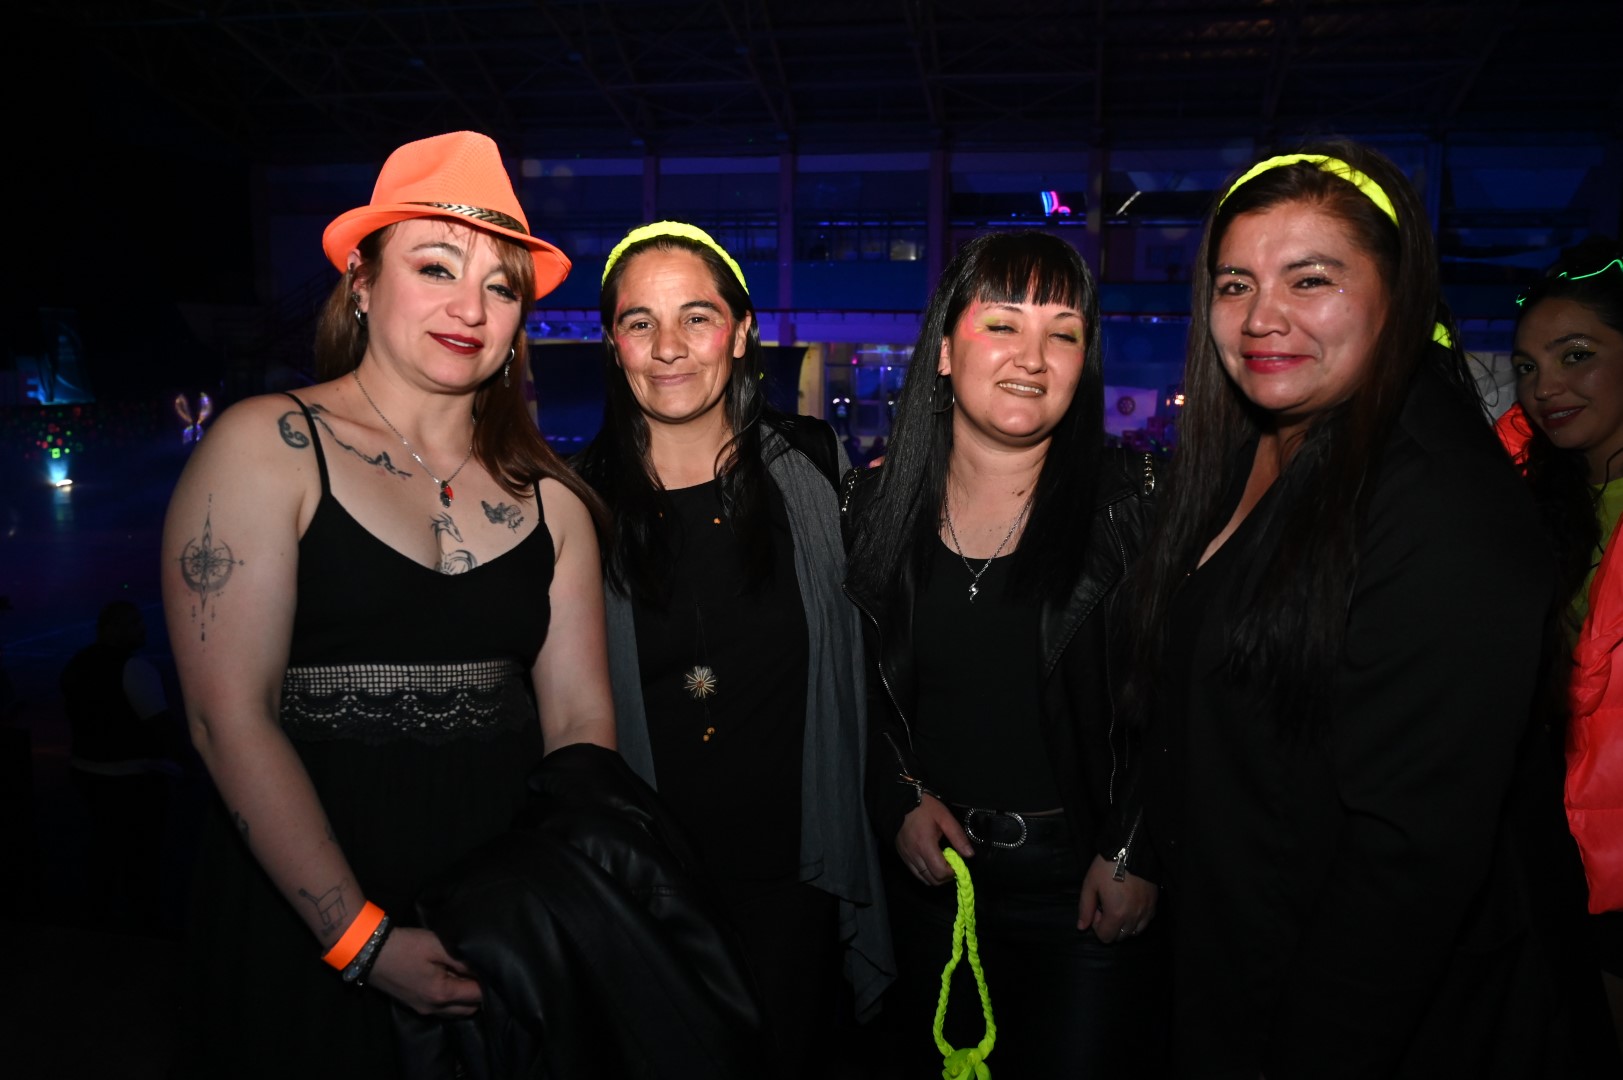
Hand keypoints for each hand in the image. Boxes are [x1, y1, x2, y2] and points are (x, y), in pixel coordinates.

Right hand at [366, 926, 483, 1015]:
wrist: (370, 953)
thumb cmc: (406, 947)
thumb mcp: (438, 947)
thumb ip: (462, 960)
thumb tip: (483, 969)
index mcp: (442, 995)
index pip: (477, 996)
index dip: (488, 983)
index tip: (492, 969)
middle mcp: (434, 1009)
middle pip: (469, 1009)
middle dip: (479, 994)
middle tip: (482, 973)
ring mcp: (423, 1010)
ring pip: (456, 1012)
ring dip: (466, 998)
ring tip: (468, 976)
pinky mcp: (415, 1005)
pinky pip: (443, 1010)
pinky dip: (453, 1000)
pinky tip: (452, 982)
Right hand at [895, 794, 974, 884]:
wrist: (901, 802)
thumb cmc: (925, 808)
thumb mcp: (945, 818)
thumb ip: (958, 837)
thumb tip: (969, 855)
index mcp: (925, 845)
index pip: (940, 872)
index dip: (952, 872)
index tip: (957, 863)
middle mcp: (914, 855)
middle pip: (932, 880)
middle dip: (945, 876)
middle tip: (951, 864)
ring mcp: (906, 857)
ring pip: (923, 879)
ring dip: (935, 876)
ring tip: (941, 863)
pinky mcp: (902, 856)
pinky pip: (916, 873)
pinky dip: (926, 873)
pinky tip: (931, 861)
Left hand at [1078, 854, 1157, 942]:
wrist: (1131, 850)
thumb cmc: (1107, 867)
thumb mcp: (1090, 885)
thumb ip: (1085, 908)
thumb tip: (1082, 927)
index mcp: (1116, 914)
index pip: (1106, 937)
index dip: (1098, 926)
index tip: (1097, 910)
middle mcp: (1133, 917)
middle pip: (1120, 936)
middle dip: (1110, 926)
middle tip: (1107, 906)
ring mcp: (1146, 911)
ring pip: (1134, 932)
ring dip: (1124, 925)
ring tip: (1119, 907)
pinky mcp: (1154, 904)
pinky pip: (1146, 922)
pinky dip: (1137, 920)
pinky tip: (1131, 906)